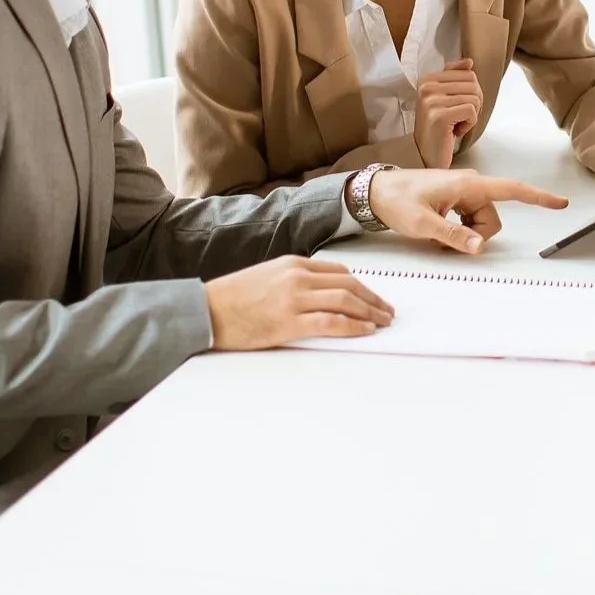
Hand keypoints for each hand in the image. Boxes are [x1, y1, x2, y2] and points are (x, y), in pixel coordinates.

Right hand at [204, 255, 393, 348]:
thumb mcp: (267, 276)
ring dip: (370, 312)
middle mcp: (297, 277)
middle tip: (388, 310)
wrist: (206, 311)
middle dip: (373, 299)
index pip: (338, 272)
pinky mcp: (288, 322)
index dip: (362, 286)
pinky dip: (353, 326)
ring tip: (383, 322)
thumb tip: (323, 294)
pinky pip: (330, 322)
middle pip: (349, 285)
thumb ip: (294, 280)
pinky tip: (365, 330)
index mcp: (292, 263)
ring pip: (345, 301)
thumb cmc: (232, 298)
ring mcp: (293, 299)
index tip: (373, 297)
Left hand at [368, 167, 568, 253]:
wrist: (374, 191)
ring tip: (435, 233)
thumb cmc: (396, 200)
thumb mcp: (422, 223)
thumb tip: (479, 247)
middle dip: (475, 235)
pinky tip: (437, 229)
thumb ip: (453, 236)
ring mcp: (463, 192)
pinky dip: (457, 230)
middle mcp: (470, 185)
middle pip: (491, 219)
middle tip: (442, 238)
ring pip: (480, 223)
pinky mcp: (455, 199)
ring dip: (464, 234)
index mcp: (467, 185)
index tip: (560, 202)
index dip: (538, 197)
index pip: (512, 189)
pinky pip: (469, 220)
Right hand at [415, 59, 483, 168]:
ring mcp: (431, 101)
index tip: (455, 107)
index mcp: (427, 79)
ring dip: (471, 116)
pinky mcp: (440, 116)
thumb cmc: (439, 128)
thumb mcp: (445, 98)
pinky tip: (454, 131)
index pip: (468, 74)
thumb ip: (455, 77)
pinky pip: (472, 111)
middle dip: (473, 104)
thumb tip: (469, 61)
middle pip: (474, 84)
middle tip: (458, 118)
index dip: (471, 93)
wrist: (426, 155)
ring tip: (454, 125)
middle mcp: (426, 87)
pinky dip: (469, 124)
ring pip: (475, 98)